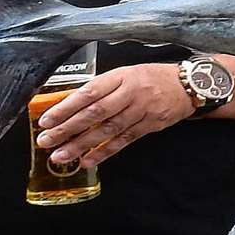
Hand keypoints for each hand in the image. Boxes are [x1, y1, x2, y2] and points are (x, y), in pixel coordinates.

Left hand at [35, 63, 195, 165]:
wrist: (189, 85)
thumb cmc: (152, 78)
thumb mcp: (126, 74)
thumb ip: (102, 88)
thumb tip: (69, 106)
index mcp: (121, 77)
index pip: (88, 92)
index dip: (66, 107)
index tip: (46, 120)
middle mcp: (130, 93)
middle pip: (95, 113)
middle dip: (67, 129)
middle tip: (46, 141)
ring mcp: (141, 110)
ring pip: (107, 130)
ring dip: (82, 144)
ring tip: (61, 156)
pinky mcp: (149, 126)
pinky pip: (124, 141)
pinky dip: (105, 152)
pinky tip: (88, 160)